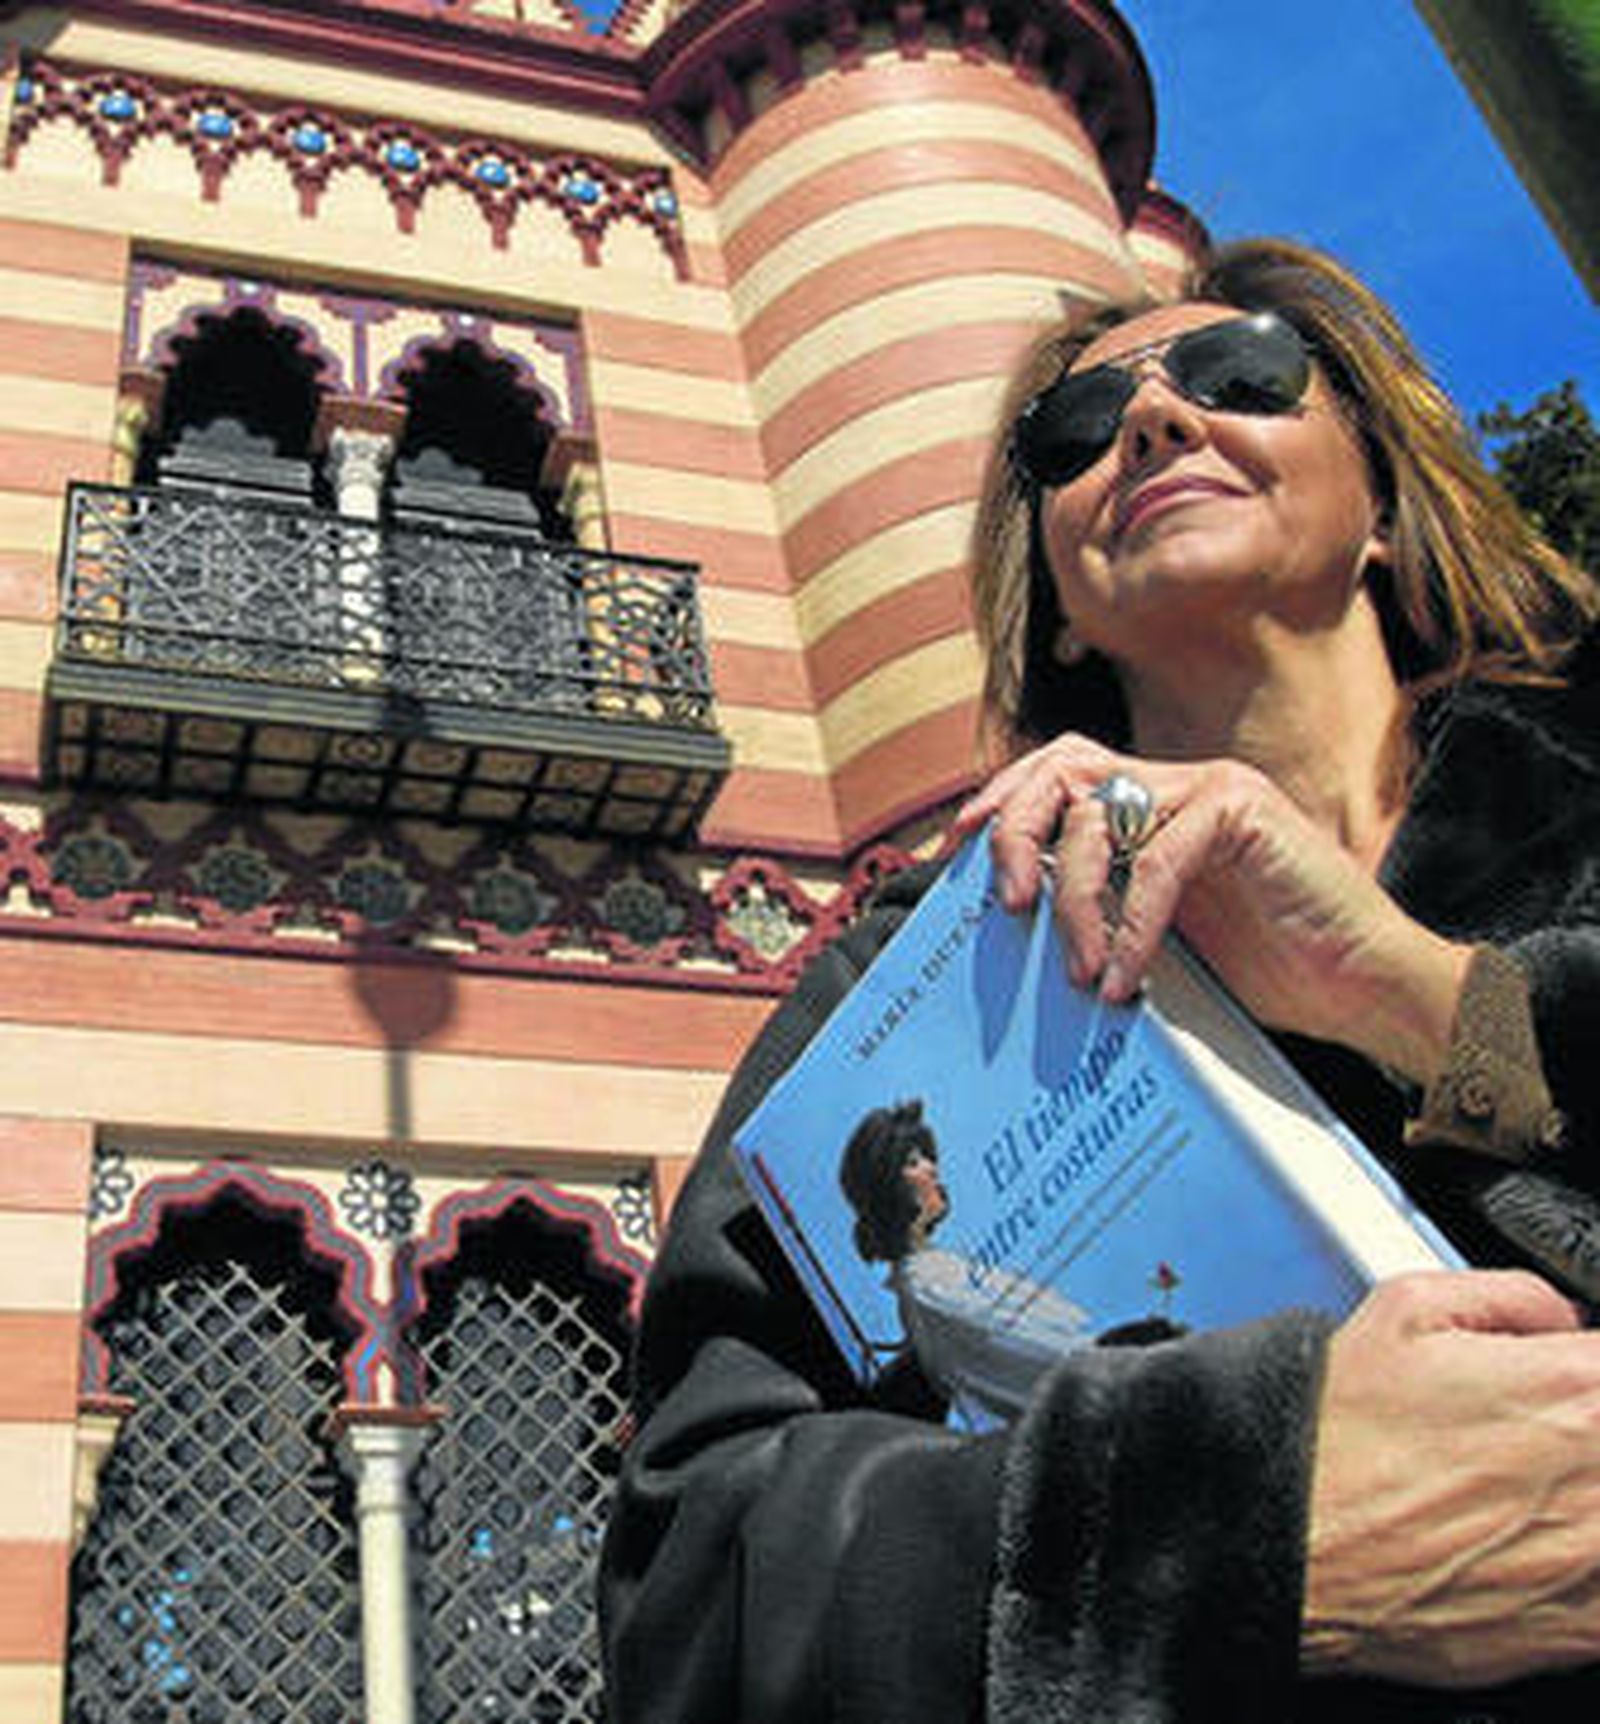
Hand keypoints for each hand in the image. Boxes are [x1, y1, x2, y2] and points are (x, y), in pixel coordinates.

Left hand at [954, 735, 1471, 1083]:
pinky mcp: (1246, 812)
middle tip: (1008, 902)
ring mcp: (1214, 789)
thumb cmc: (1270, 969)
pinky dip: (1133, 925)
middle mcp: (1179, 782)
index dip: (1002, 800)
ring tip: (1078, 969)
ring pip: (1102, 813)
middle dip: (1018, 827)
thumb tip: (1015, 927)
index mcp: (1155, 803)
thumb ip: (1106, 907)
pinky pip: (1160, 860)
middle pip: (1064, 766)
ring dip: (1075, 896)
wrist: (1365, 987)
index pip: (1059, 770)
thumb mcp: (1161, 934)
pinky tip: (1125, 979)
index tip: (956, 851)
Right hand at [1305, 1270, 1599, 1687]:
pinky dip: (1578, 1557)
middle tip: (1531, 1429)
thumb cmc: (1335, 1437)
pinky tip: (1525, 1540)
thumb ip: (1516, 1298)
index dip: (1585, 1366)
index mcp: (1575, 1393)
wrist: (1290, 1547)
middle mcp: (1599, 1482)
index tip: (1564, 1375)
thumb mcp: (1405, 1308)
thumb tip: (1561, 1322)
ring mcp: (1595, 1564)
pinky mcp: (1583, 1631)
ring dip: (1582, 1490)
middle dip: (1583, 1429)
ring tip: (1518, 1486)